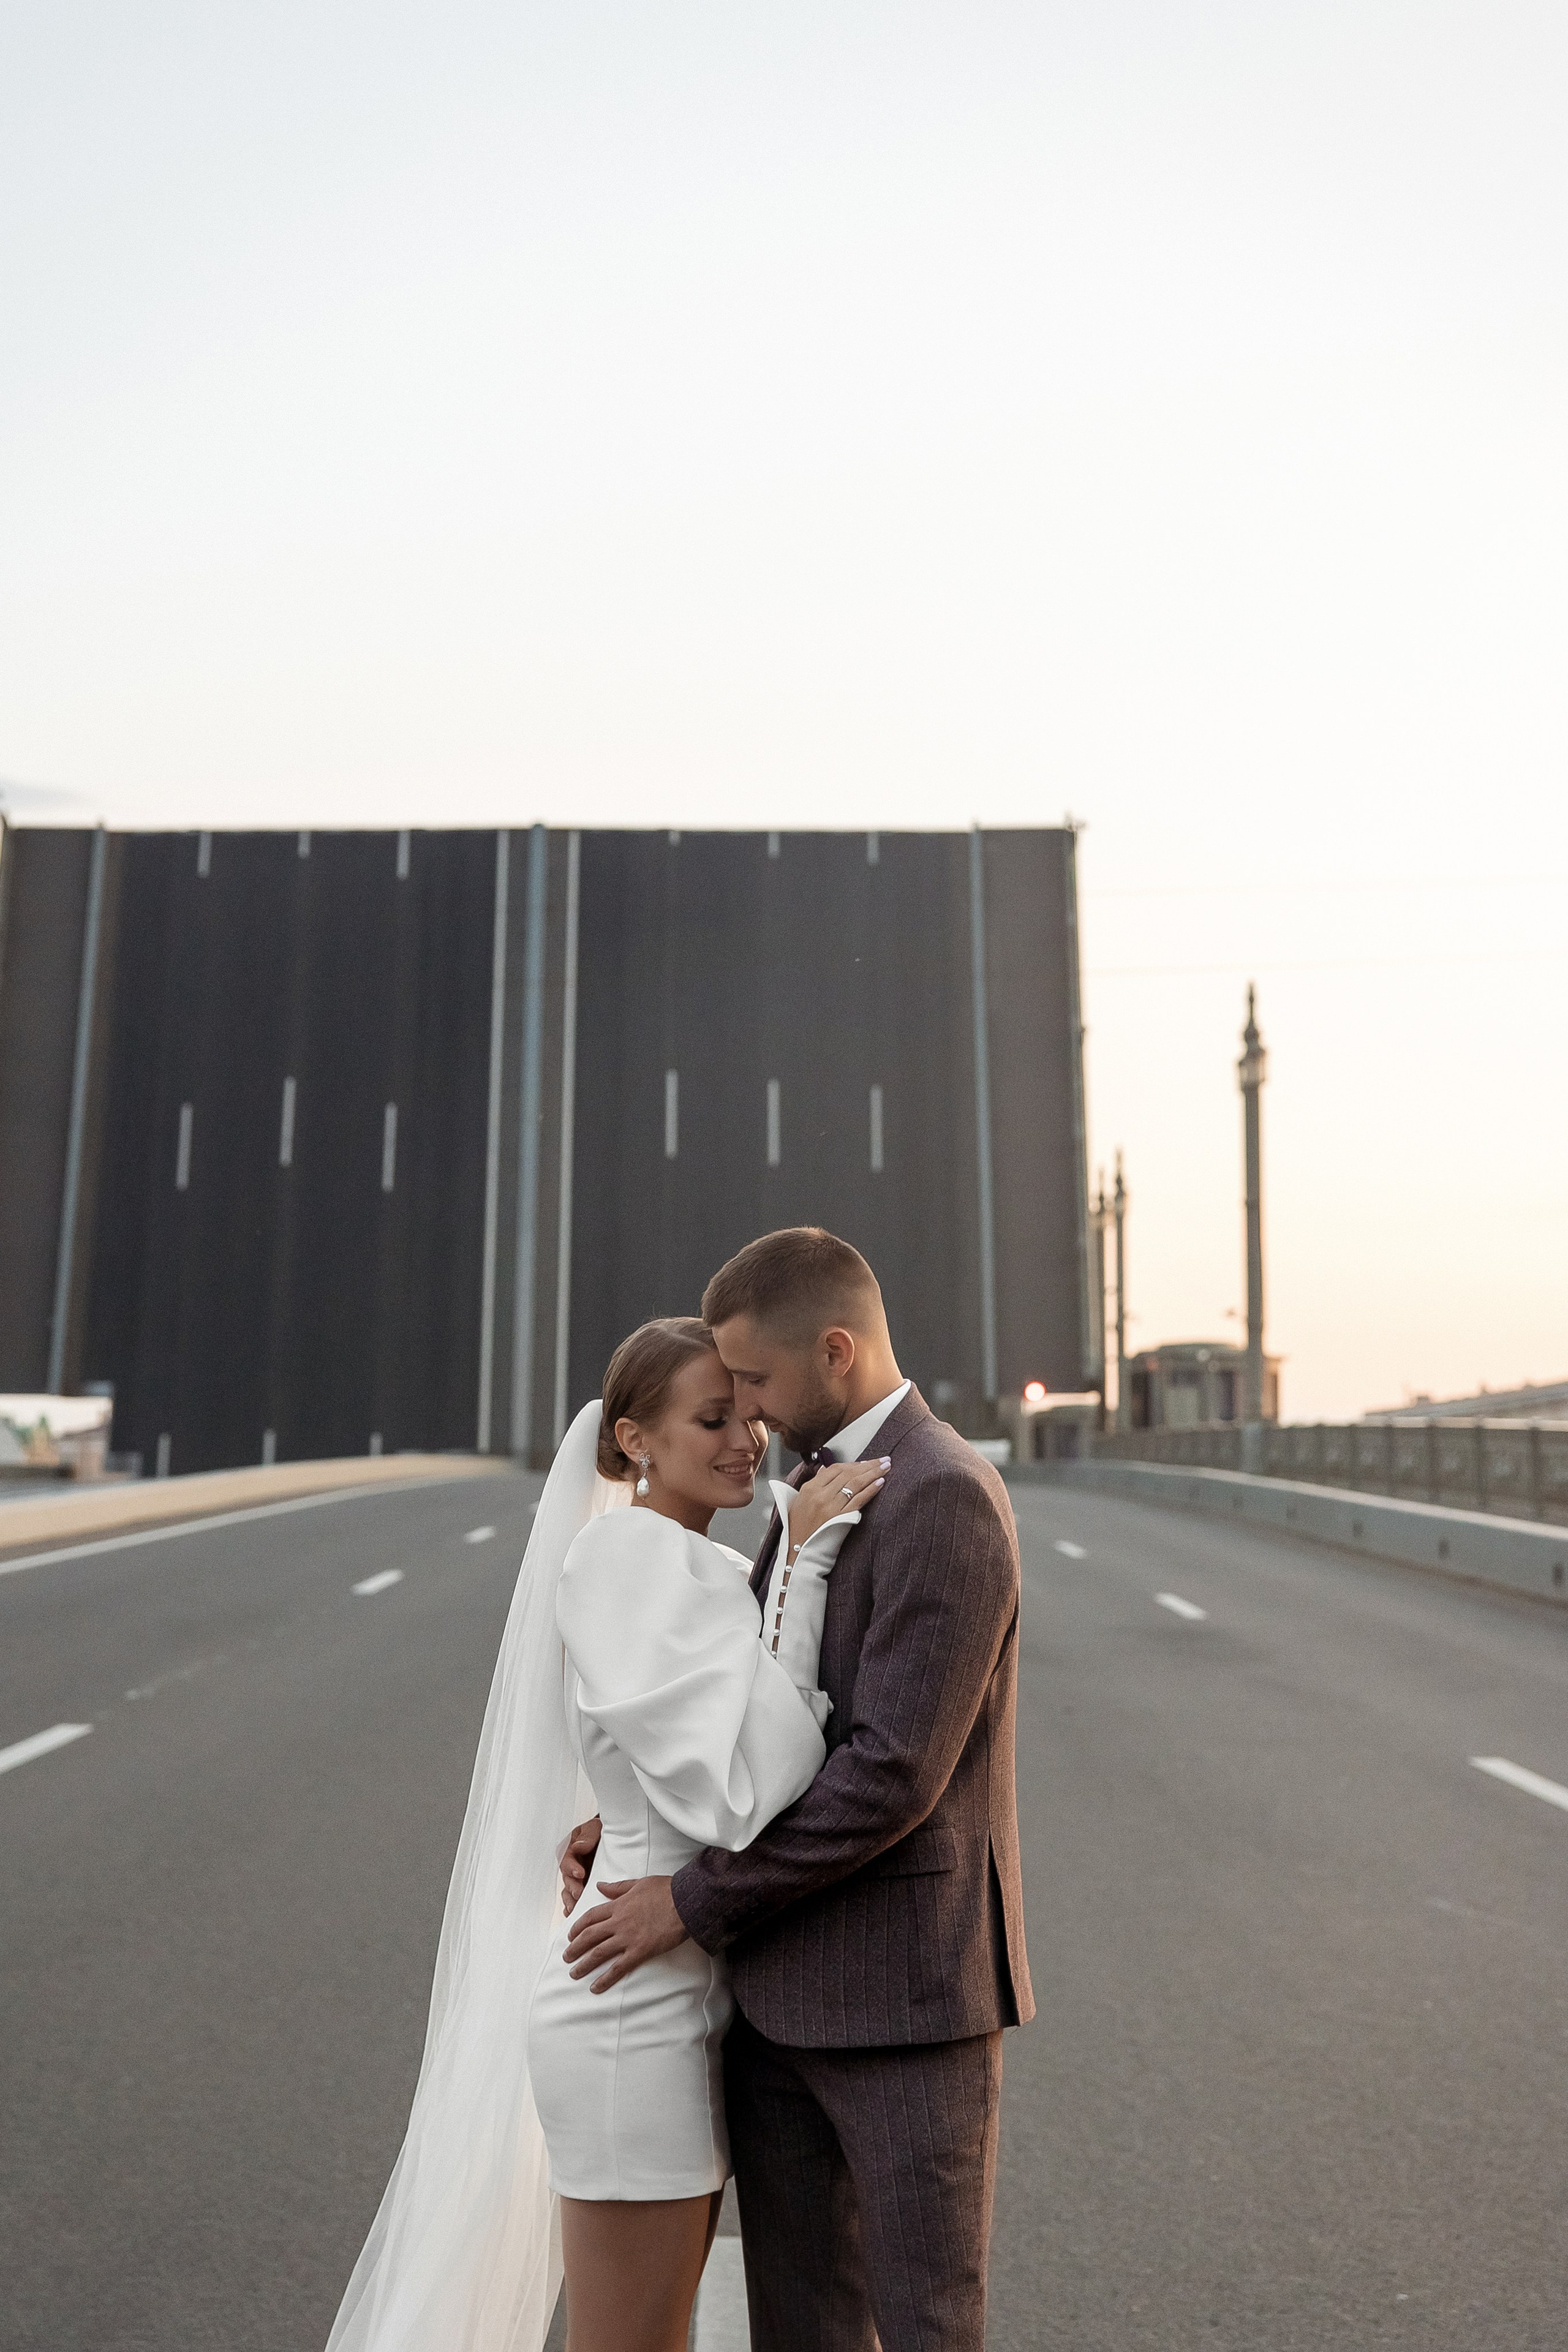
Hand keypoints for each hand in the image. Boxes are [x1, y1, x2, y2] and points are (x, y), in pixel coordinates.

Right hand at [557, 1816, 601, 1915]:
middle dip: (572, 1887)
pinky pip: (574, 1899)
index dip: (572, 1868)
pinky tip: (573, 1914)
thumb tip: (579, 1847)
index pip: (567, 1861)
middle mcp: (571, 1867)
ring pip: (569, 1892)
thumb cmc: (599, 1831)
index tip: (580, 1873)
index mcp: (570, 1851)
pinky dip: (572, 1907)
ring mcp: (576, 1879)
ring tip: (574, 1908)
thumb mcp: (593, 1828)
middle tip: (578, 1893)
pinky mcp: (583, 1888)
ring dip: (571, 1900)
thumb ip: (587, 1836)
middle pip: (567, 1880)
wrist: (610, 1837)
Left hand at [562, 1875, 687, 1991]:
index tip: (570, 1936)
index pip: (590, 1917)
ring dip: (583, 1965)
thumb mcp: (639, 1883)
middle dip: (575, 1948)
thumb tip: (600, 1886)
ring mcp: (627, 1938)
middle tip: (566, 1957)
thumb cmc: (665, 1890)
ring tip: (573, 1974)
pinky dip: (605, 1979)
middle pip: (589, 1936)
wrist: (685, 1901)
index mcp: (617, 1905)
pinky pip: (618, 1968)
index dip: (577, 1927)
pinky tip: (595, 1987)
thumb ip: (618, 1887)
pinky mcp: (639, 1951)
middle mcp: (618, 1922)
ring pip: (598, 1953)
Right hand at [788, 1455, 888, 1552]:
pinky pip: (859, 1500)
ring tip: (886, 1467)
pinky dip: (871, 1489)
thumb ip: (813, 1485)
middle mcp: (820, 1495)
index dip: (853, 1464)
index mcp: (809, 1488)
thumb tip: (824, 1470)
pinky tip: (880, 1483)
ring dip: (873, 1473)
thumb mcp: (798, 1502)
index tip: (866, 1462)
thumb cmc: (798, 1530)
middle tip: (883, 1460)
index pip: (835, 1469)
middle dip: (868, 1465)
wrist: (798, 1553)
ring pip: (855, 1483)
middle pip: (848, 1473)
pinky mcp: (840, 1518)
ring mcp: (830, 1506)